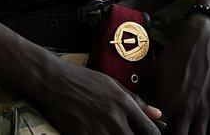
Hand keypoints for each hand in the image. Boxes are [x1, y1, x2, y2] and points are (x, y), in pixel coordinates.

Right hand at [29, 59, 162, 134]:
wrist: (52, 81)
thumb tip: (157, 114)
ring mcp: (98, 130)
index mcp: (124, 104)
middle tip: (130, 134)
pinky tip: (100, 133)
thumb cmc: (82, 79)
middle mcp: (114, 119)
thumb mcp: (112, 84)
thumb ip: (136, 101)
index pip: (150, 131)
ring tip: (114, 132)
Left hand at [144, 14, 209, 134]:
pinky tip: (200, 133)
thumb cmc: (175, 56)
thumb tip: (140, 110)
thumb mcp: (153, 73)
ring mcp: (203, 112)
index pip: (156, 130)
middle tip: (169, 132)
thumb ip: (146, 96)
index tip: (152, 128)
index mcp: (165, 103)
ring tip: (184, 132)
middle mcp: (184, 111)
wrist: (203, 43)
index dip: (153, 131)